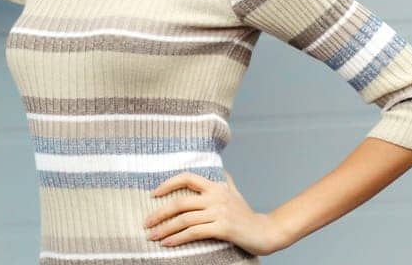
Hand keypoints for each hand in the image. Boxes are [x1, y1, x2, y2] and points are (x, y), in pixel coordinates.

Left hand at [142, 169, 291, 256]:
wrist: (265, 232)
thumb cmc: (246, 215)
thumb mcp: (234, 193)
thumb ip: (224, 181)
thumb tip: (218, 169)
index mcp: (216, 186)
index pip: (187, 177)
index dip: (168, 184)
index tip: (153, 194)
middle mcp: (216, 197)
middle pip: (180, 202)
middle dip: (159, 213)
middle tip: (146, 223)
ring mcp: (219, 212)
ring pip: (184, 219)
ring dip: (165, 229)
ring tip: (152, 237)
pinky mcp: (222, 228)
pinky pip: (194, 233)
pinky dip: (178, 238)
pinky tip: (168, 243)